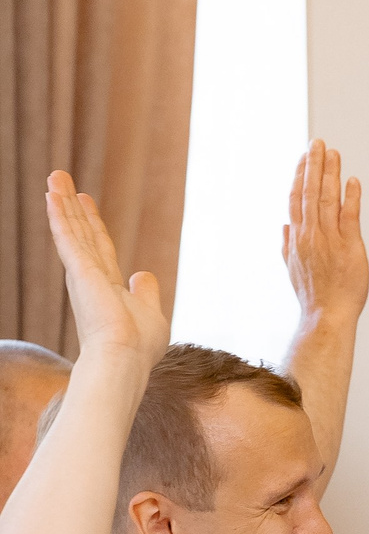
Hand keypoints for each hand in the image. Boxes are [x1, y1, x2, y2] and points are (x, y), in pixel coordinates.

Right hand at [44, 172, 166, 365]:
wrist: (125, 358)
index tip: (86, 200)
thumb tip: (143, 273)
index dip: (92, 223)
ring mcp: (83, 273)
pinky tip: (52, 196)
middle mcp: (90, 276)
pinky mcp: (80, 271)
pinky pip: (67, 237)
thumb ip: (146, 292)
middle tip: (60, 177)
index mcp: (106, 285)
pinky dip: (60, 216)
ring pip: (71, 229)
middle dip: (71, 205)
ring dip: (63, 202)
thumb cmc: (139, 345)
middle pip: (80, 231)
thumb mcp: (151, 312)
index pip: (99, 246)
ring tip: (55, 175)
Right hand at [281, 140, 367, 322]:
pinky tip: (352, 181)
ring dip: (330, 174)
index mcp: (297, 237)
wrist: (327, 315)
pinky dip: (351, 198)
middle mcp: (310, 235)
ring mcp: (329, 240)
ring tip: (333, 153)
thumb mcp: (293, 267)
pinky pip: (349, 217)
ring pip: (327, 199)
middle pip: (309, 192)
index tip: (303, 158)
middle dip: (313, 166)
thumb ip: (287, 245)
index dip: (299, 176)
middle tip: (317, 143)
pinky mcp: (349, 248)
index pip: (296, 199)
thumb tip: (285, 227)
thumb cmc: (313, 294)